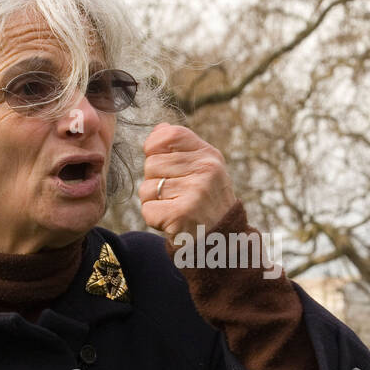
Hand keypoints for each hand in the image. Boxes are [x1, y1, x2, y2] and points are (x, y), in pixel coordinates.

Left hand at [139, 123, 236, 240]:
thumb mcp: (204, 169)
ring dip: (155, 201)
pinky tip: (172, 221)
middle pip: (152, 163)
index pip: (169, 135)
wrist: (223, 241)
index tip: (160, 161)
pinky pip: (147, 209)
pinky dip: (155, 218)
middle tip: (176, 195)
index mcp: (209, 156)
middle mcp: (205, 170)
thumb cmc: (207, 203)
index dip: (154, 146)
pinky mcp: (182, 215)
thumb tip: (158, 129)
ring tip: (176, 207)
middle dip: (155, 181)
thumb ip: (182, 148)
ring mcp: (195, 192)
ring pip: (147, 188)